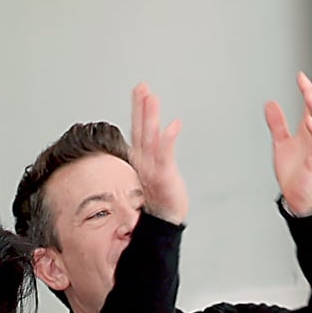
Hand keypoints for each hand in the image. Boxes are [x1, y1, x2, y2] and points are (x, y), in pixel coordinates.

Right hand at [130, 82, 186, 224]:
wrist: (162, 224)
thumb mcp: (153, 174)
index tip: (140, 92)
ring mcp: (152, 169)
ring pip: (150, 138)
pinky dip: (168, 139)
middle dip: (141, 107)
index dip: (138, 110)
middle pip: (141, 130)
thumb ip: (153, 155)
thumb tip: (154, 140)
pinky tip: (173, 125)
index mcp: (140, 160)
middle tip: (142, 88)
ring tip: (151, 98)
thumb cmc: (160, 200)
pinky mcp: (164, 177)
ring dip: (150, 117)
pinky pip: (165, 155)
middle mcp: (144, 162)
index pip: (138, 130)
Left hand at [265, 71, 311, 217]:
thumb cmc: (293, 173)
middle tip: (304, 83)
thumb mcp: (281, 142)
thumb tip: (270, 104)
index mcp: (307, 132)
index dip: (306, 91)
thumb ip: (277, 124)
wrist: (294, 195)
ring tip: (308, 96)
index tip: (300, 77)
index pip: (310, 106)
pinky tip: (310, 122)